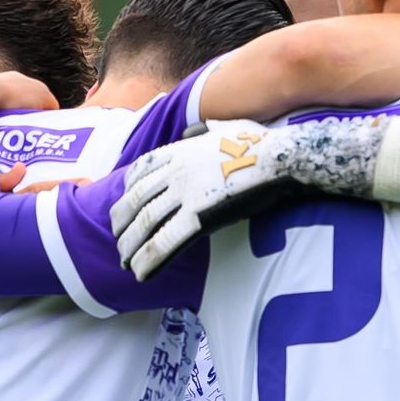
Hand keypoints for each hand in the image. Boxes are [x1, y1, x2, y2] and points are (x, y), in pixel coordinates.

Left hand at [115, 114, 393, 274]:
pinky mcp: (200, 217)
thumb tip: (200, 128)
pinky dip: (149, 260)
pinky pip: (166, 242)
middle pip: (135, 200)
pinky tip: (142, 274)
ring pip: (145, 223)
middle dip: (122, 224)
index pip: (139, 171)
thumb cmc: (262, 143)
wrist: (281, 158)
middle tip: (118, 243)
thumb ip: (206, 129)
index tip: (123, 209)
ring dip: (131, 246)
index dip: (126, 192)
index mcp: (179, 150)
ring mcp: (186, 194)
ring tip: (125, 263)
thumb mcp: (226, 126)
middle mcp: (175, 171)